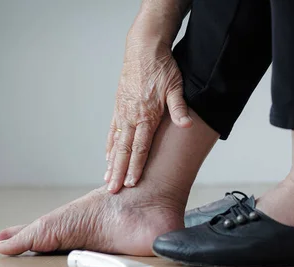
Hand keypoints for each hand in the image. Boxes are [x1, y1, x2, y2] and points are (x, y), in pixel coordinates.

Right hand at [104, 38, 191, 192]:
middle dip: (118, 172)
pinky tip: (107, 157)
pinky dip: (110, 146)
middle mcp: (131, 116)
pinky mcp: (119, 107)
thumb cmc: (162, 67)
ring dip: (112, 162)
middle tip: (113, 190)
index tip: (131, 183)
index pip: (140, 148)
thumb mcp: (175, 87)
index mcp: (146, 115)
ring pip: (116, 143)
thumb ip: (178, 108)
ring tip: (107, 179)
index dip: (135, 167)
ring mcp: (123, 112)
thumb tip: (187, 125)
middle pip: (124, 150)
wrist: (144, 48)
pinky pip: (112, 131)